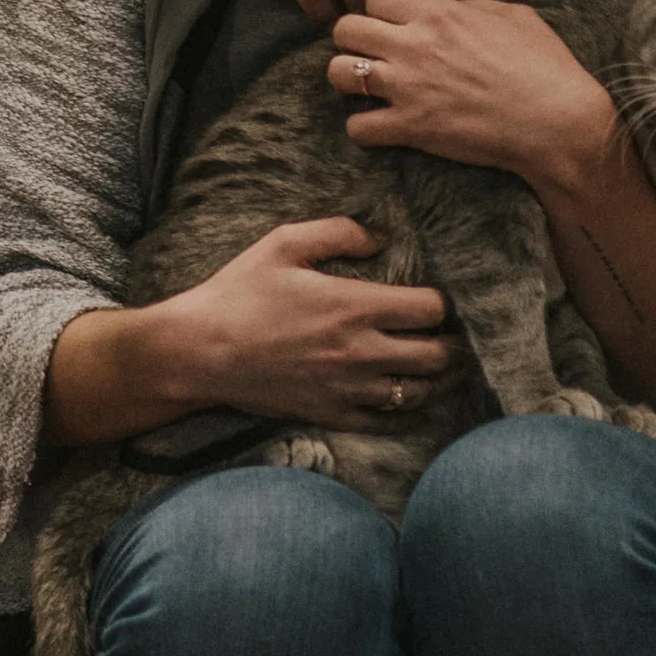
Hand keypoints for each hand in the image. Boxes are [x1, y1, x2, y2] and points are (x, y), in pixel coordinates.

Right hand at [151, 217, 463, 432]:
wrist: (200, 352)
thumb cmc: (240, 293)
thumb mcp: (284, 243)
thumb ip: (339, 232)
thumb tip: (381, 237)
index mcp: (354, 306)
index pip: (430, 309)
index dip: (444, 303)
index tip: (439, 298)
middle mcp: (360, 351)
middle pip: (438, 356)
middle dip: (454, 344)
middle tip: (456, 335)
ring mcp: (348, 389)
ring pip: (420, 393)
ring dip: (439, 379)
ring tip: (446, 366)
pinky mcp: (331, 414)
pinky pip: (388, 424)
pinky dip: (409, 413)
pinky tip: (413, 399)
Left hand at [329, 0, 614, 188]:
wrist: (557, 122)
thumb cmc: (545, 66)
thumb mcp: (514, 15)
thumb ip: (472, 4)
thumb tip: (452, 6)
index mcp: (439, 12)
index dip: (381, 12)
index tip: (394, 26)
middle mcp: (414, 44)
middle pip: (344, 29)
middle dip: (354, 40)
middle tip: (372, 55)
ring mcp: (407, 87)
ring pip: (338, 74)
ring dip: (349, 82)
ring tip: (369, 90)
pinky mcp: (410, 129)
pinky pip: (357, 127)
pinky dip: (365, 129)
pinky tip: (382, 127)